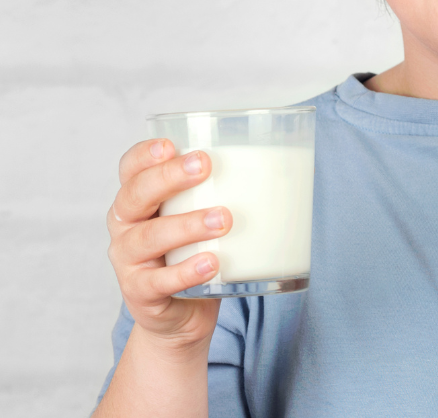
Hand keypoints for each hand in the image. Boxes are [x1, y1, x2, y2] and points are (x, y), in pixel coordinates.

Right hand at [105, 139, 232, 354]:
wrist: (182, 314)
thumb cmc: (195, 252)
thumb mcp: (202, 217)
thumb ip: (224, 192)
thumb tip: (289, 169)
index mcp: (139, 200)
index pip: (130, 169)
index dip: (144, 155)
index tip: (170, 144)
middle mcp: (127, 227)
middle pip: (135, 195)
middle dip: (168, 177)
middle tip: (204, 165)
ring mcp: (129, 261)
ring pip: (149, 238)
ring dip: (187, 225)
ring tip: (223, 219)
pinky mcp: (142, 294)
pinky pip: (160, 282)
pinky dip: (186, 272)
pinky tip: (212, 263)